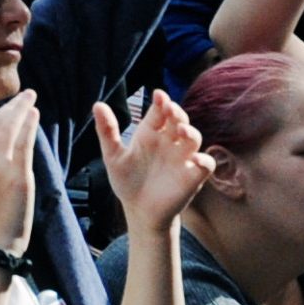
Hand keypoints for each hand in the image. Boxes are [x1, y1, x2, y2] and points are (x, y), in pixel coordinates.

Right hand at [0, 89, 42, 254]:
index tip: (9, 107)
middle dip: (11, 106)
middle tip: (24, 94)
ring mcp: (0, 166)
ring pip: (10, 128)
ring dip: (21, 110)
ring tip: (30, 98)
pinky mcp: (18, 175)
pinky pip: (24, 143)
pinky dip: (29, 126)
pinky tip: (34, 115)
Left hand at [93, 89, 214, 234]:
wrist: (139, 210)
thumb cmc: (127, 180)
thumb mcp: (113, 155)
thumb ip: (107, 131)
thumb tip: (97, 104)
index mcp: (150, 133)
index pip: (159, 112)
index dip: (161, 102)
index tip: (158, 95)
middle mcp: (169, 141)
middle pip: (179, 120)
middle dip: (177, 113)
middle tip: (169, 108)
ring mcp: (182, 158)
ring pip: (194, 139)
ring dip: (190, 132)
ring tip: (180, 130)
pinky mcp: (193, 176)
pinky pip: (206, 164)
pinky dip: (204, 161)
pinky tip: (196, 160)